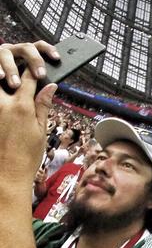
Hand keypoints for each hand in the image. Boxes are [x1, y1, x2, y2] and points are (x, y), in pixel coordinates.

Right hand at [0, 41, 59, 88]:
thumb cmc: (11, 88)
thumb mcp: (26, 85)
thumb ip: (36, 84)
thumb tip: (52, 87)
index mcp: (25, 54)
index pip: (39, 46)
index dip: (49, 49)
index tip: (57, 58)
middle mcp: (13, 51)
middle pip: (26, 47)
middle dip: (34, 60)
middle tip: (40, 75)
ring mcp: (1, 55)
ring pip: (6, 54)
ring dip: (12, 68)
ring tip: (16, 84)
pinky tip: (0, 77)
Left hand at [0, 70, 56, 190]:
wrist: (5, 178)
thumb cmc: (25, 158)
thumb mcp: (41, 131)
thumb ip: (43, 106)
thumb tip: (50, 87)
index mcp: (21, 107)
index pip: (27, 78)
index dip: (33, 71)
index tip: (36, 69)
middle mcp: (2, 106)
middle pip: (4, 77)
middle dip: (10, 74)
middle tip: (16, 76)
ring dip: (2, 86)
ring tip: (8, 89)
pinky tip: (4, 108)